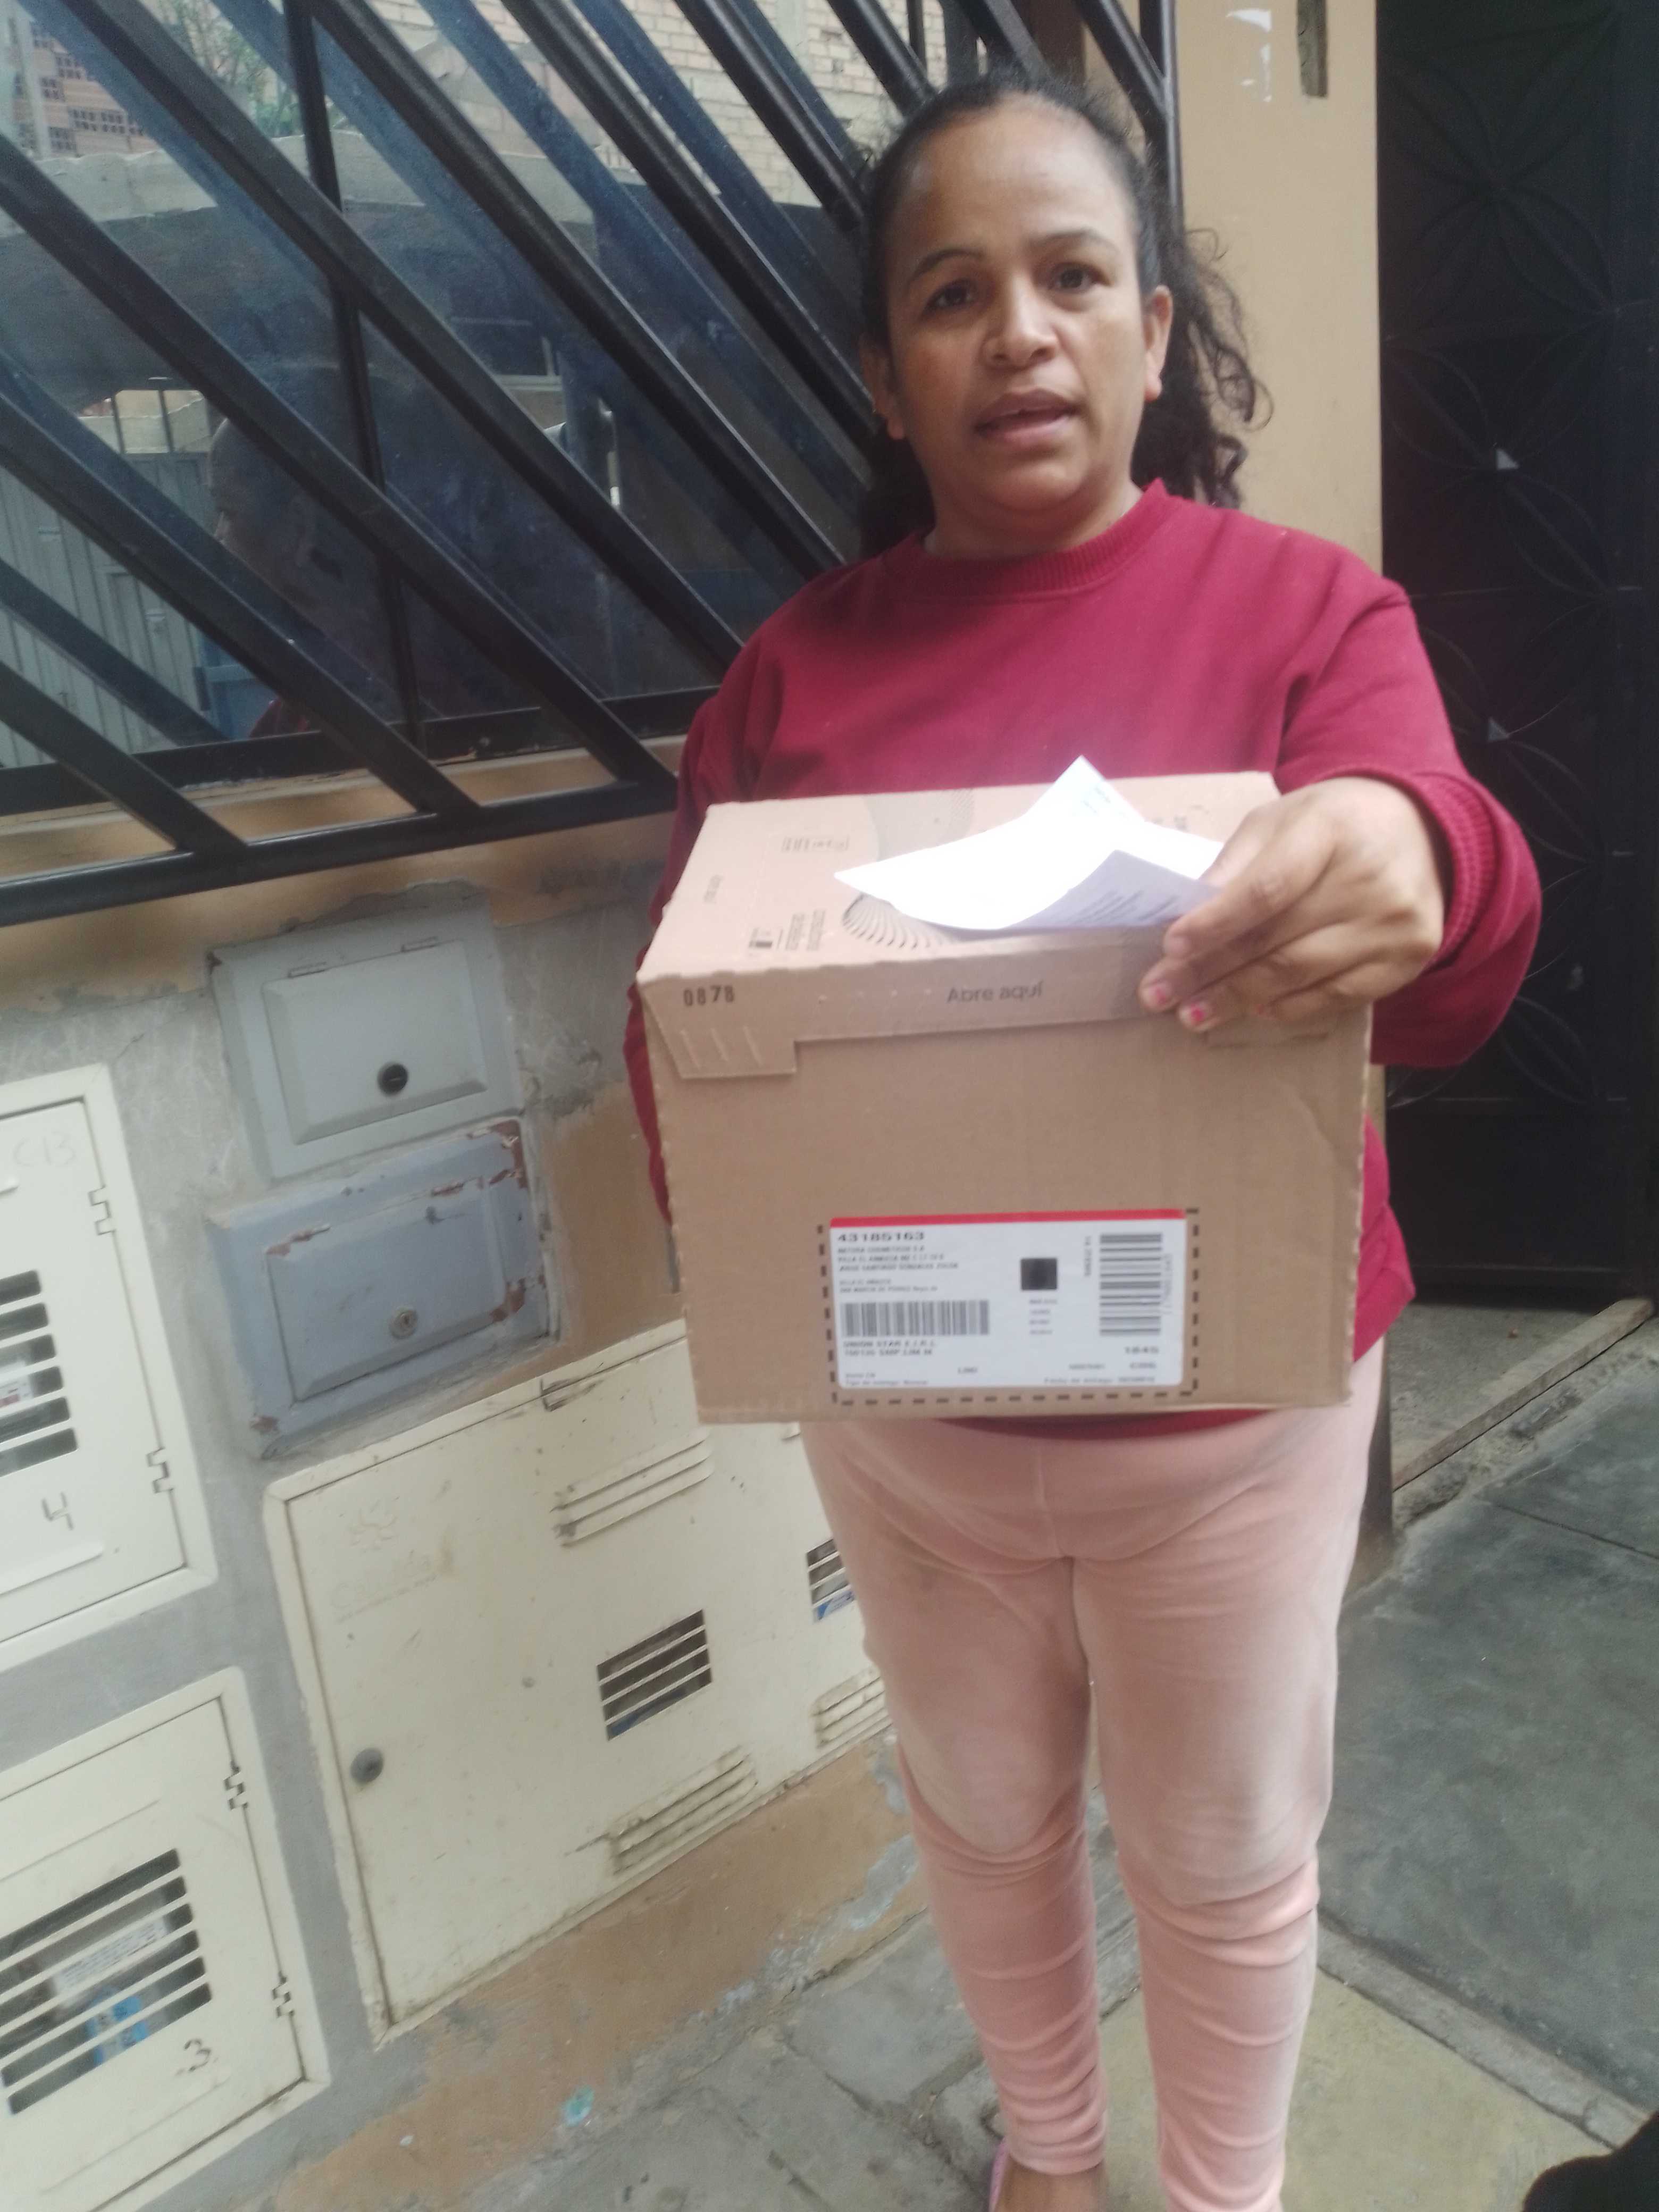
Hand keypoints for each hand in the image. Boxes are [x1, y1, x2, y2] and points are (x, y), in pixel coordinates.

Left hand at [1138, 777, 1448, 1031]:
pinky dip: (1288, 1007)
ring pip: (1300, 974)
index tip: (1170, 948)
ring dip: (1238, 999)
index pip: (1266, 888)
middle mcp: (1369, 879)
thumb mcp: (1280, 821)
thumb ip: (1235, 865)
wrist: (1423, 831)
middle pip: (1275, 938)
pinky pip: (1337, 997)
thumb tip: (1186, 916)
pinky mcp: (1407, 959)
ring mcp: (1394, 924)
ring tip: (1192, 1014)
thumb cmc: (1333, 825)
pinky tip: (1254, 1010)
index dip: (1215, 923)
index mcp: (1331, 829)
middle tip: (1157, 995)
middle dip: (1208, 971)